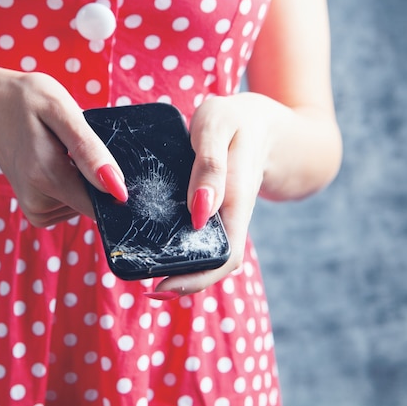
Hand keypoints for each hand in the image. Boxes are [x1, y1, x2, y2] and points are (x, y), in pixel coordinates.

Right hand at [0, 69, 127, 226]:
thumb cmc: (27, 101)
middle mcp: (37, 202)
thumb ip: (90, 150)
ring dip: (82, 177)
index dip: (112, 183)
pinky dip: (72, 184)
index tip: (99, 154)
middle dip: (95, 174)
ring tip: (61, 150)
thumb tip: (117, 189)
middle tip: (74, 143)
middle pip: (94, 201)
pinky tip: (57, 162)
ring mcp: (35, 211)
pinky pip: (72, 204)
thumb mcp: (61, 110)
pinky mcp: (37, 213)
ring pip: (84, 202)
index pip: (101, 204)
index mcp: (45, 177)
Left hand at [153, 93, 272, 295]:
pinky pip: (199, 235)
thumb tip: (199, 213)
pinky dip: (179, 245)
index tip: (160, 286)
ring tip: (145, 270)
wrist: (261, 119)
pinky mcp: (213, 208)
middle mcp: (231, 215)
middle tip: (146, 287)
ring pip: (205, 252)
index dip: (195, 279)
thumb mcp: (219, 126)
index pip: (224, 257)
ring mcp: (223, 214)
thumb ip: (210, 166)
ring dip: (179, 266)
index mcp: (236, 201)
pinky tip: (154, 243)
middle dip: (182, 282)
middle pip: (212, 264)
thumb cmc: (236, 118)